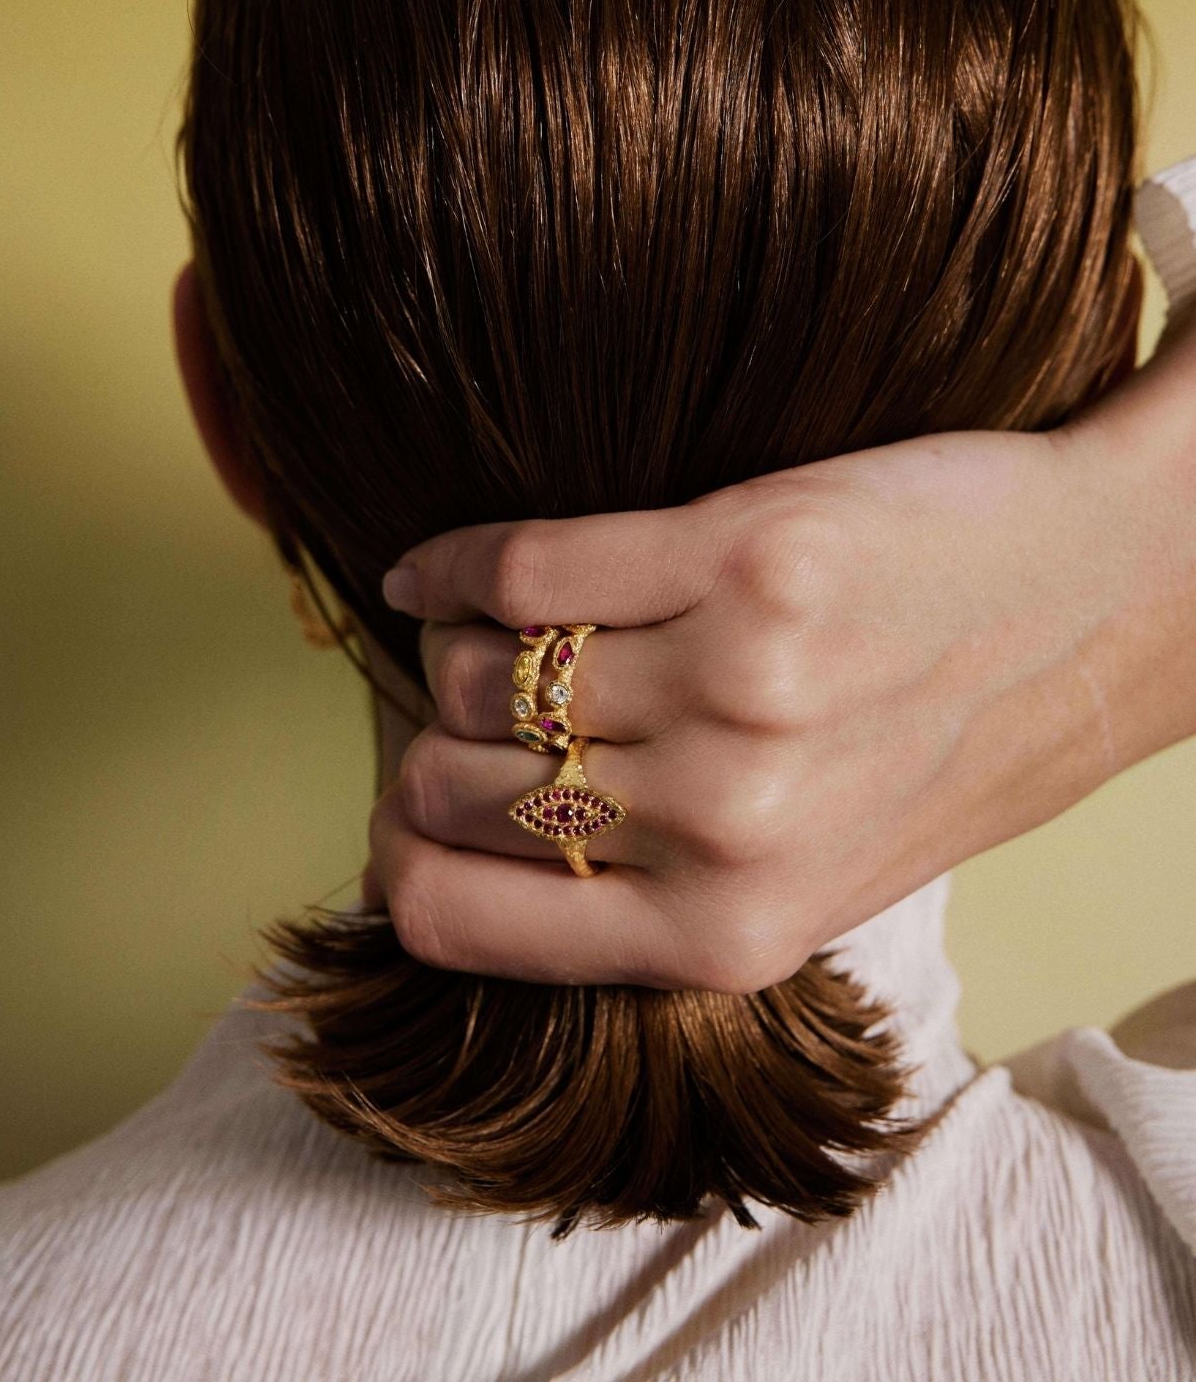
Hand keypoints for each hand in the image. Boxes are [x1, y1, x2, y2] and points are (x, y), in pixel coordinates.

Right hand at [362, 309, 1195, 990]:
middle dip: (430, 742)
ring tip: (480, 627)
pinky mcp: (742, 560)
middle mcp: (723, 827)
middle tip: (456, 704)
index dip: (397, 859)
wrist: (1096, 600)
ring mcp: (733, 692)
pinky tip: (441, 564)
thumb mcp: (811, 876)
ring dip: (450, 646)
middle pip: (453, 786)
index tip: (404, 806)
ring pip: (477, 674)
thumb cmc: (938, 736)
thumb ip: (654, 885)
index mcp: (725, 934)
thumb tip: (459, 836)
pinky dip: (456, 561)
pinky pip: (523, 566)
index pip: (454, 921)